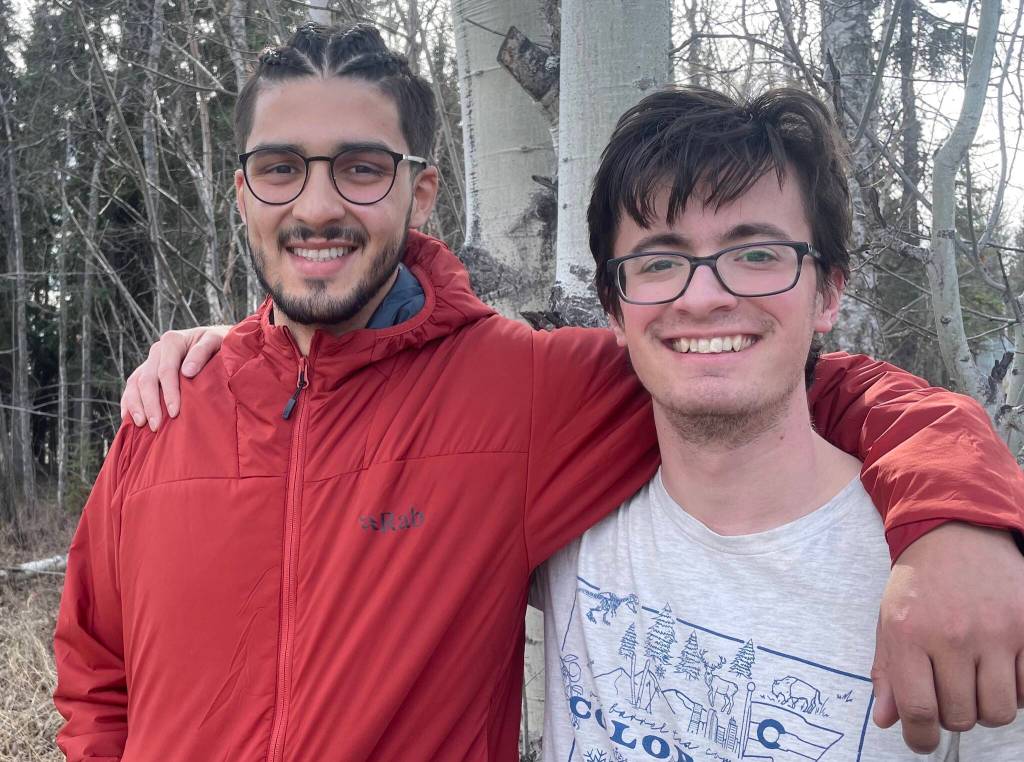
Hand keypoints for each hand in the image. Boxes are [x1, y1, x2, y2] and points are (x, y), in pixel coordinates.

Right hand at [120, 326, 229, 430]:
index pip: (166, 370)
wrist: (215, 341)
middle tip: (156, 426)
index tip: (174, 412)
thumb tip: (187, 372)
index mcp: (172, 341)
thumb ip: (202, 352)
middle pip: (147, 379)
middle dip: (151, 404)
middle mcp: (157, 350)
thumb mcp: (216, 341)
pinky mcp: (147, 371)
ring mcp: (150, 361)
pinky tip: (128, 418)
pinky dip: (128, 402)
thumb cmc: (219, 343)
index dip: (169, 392)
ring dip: (136, 405)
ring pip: (135, 383)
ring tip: (141, 424)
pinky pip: (132, 387)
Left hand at [872, 522, 1023, 751]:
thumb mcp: (889, 620)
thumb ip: (888, 672)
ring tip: (973, 682)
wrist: (957, 534)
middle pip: (961, 716)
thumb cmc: (919, 583)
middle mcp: (952, 635)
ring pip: (998, 711)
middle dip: (952, 716)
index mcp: (909, 633)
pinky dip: (1015, 691)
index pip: (918, 709)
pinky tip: (999, 669)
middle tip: (947, 694)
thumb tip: (888, 720)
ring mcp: (995, 633)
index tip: (921, 740)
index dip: (920, 737)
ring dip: (984, 707)